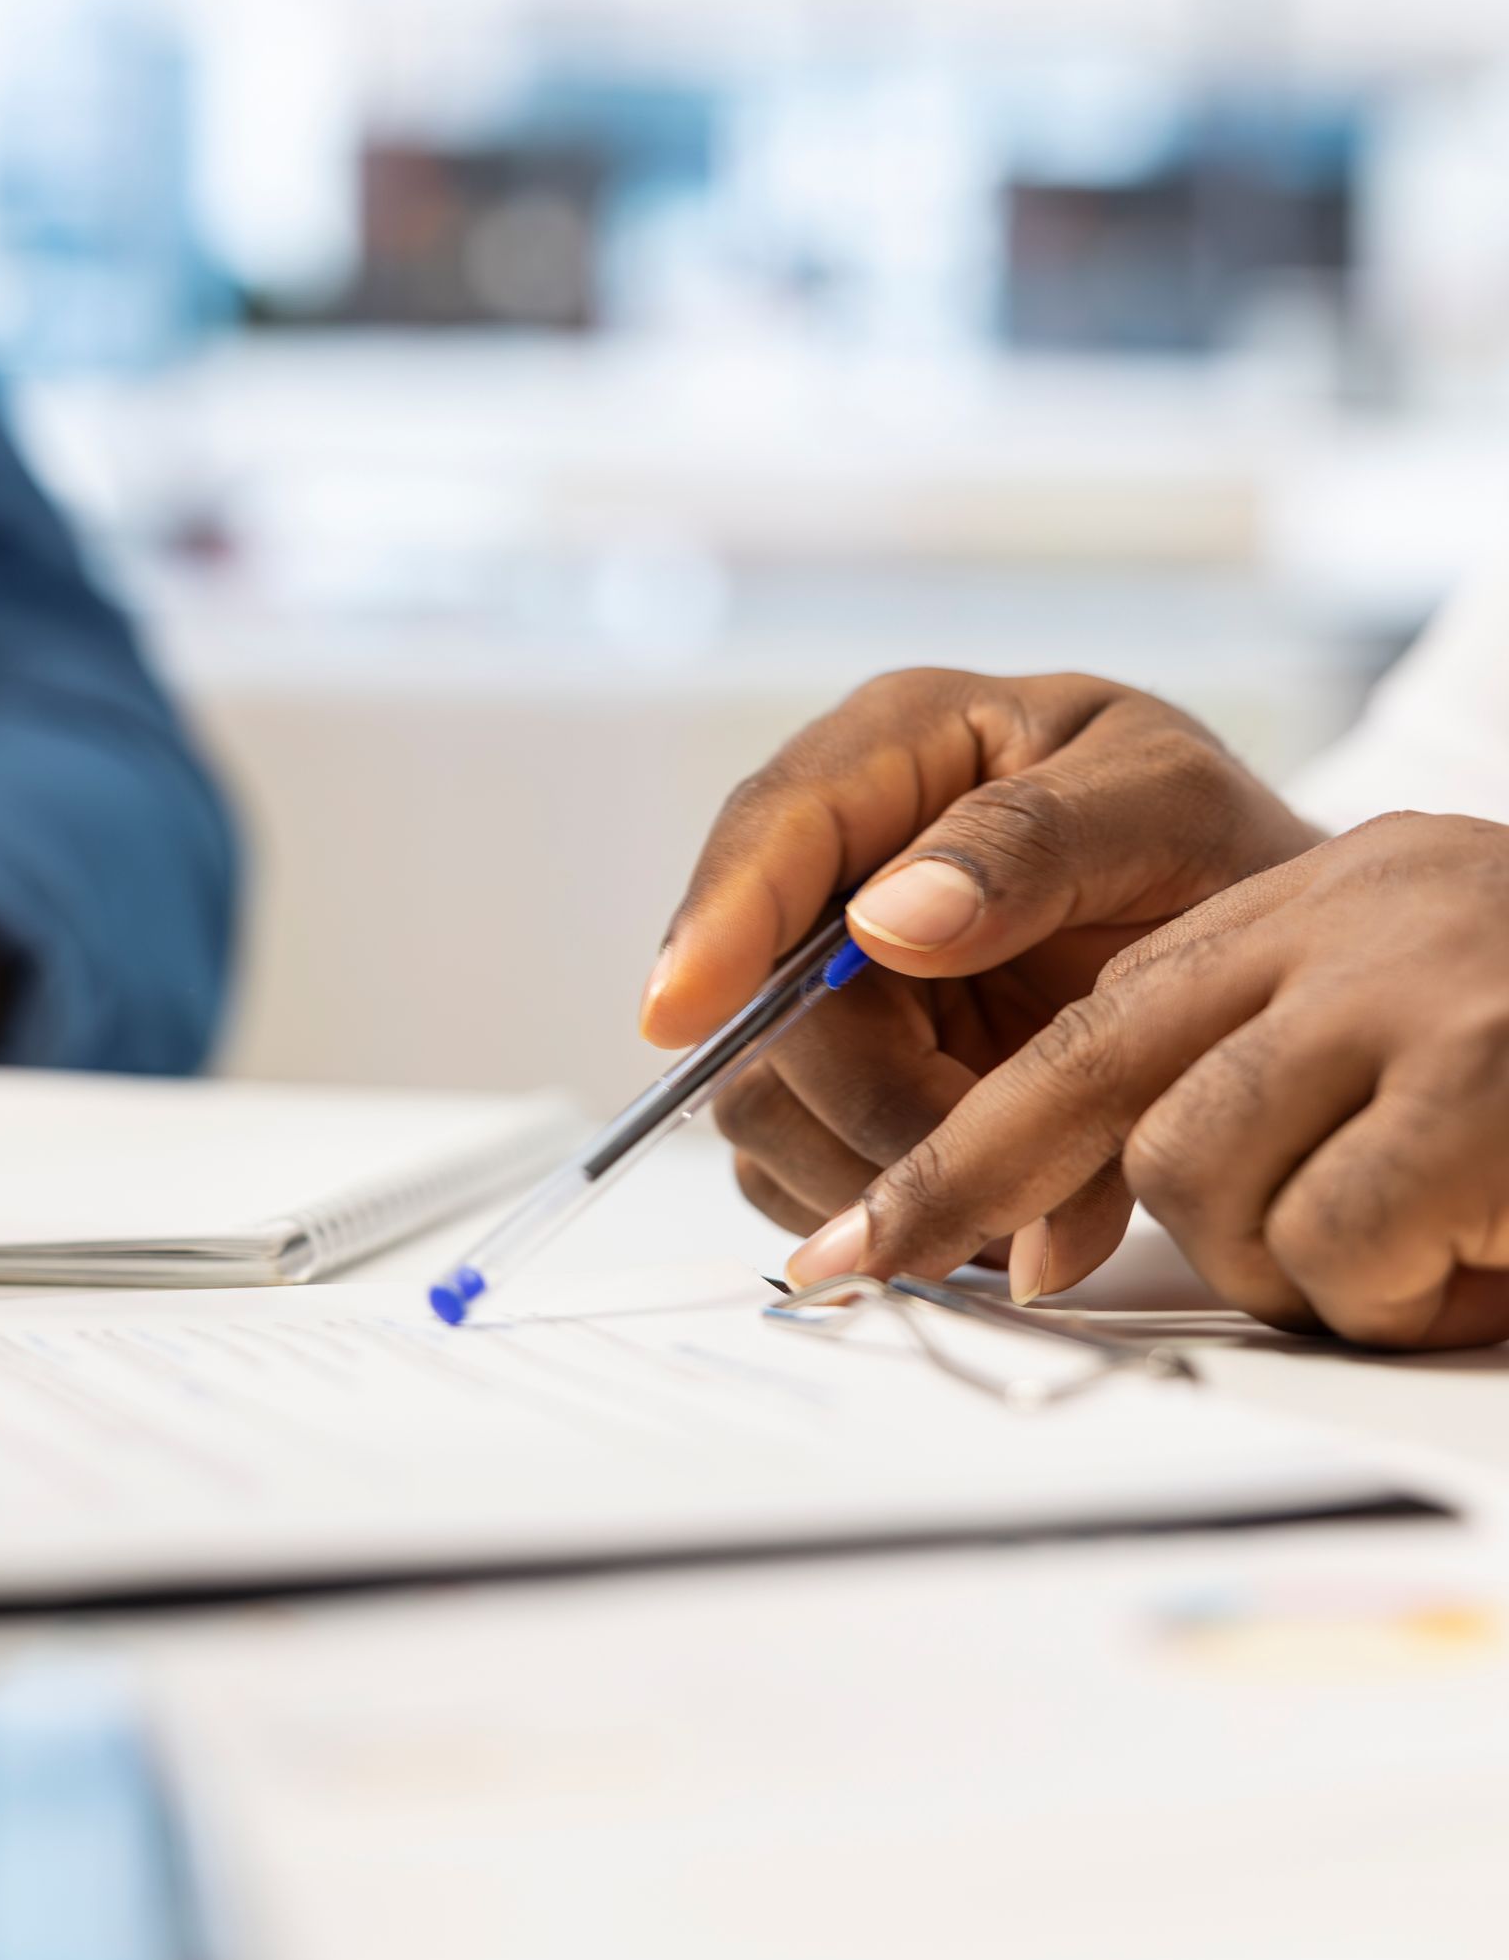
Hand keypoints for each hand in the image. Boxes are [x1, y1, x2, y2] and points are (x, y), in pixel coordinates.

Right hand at [787, 812, 1508, 1350]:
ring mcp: (828, 983)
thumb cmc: (1222, 852)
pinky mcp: (845, 1085)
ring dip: (886, 1173)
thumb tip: (884, 919)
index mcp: (902, 747)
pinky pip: (808, 1174)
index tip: (682, 1015)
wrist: (1276, 956)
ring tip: (1033, 1185)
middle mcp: (839, 863)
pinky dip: (899, 1211)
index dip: (716, 925)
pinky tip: (1004, 1199)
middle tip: (1007, 1149)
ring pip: (769, 1108)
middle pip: (763, 1007)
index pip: (772, 830)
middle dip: (875, 1102)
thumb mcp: (1169, 807)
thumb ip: (1033, 846)